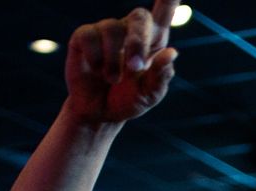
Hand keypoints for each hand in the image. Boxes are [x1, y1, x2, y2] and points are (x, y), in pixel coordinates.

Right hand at [64, 2, 179, 124]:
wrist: (99, 113)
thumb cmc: (128, 101)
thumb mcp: (148, 96)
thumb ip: (160, 77)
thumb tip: (171, 53)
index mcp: (153, 40)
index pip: (164, 13)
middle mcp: (131, 30)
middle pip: (140, 17)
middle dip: (137, 42)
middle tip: (135, 67)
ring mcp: (107, 30)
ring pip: (112, 28)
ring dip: (113, 60)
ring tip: (112, 80)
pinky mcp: (84, 36)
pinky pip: (89, 35)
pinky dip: (95, 57)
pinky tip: (96, 70)